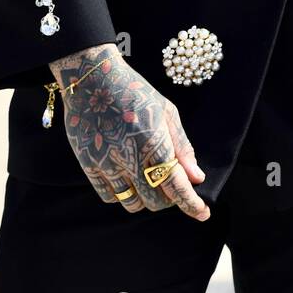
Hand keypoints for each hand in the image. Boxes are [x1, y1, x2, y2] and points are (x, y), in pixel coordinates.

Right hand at [50, 48, 210, 220]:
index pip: (177, 186)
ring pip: (132, 203)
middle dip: (168, 198)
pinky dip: (122, 194)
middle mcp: (130, 157)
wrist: (93, 79)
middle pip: (155, 201)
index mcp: (154, 142)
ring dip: (145, 198)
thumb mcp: (166, 112)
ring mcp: (107, 163)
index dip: (192, 204)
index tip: (203, 213)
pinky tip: (126, 176)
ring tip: (147, 177)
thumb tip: (196, 178)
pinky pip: (109, 196)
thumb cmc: (135, 92)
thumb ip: (182, 146)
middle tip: (170, 183)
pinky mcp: (89, 165)